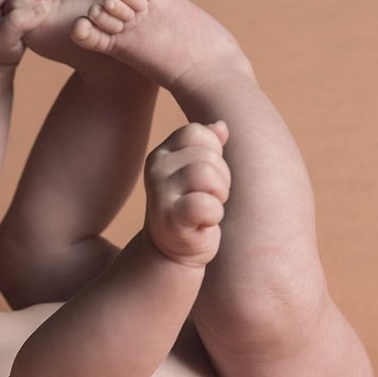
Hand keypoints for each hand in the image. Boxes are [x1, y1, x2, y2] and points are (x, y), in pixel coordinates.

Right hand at [144, 121, 230, 267]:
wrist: (171, 251)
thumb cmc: (190, 208)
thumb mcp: (197, 172)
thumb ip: (208, 146)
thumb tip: (221, 125)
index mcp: (163, 153)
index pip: (198, 133)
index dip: (214, 153)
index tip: (207, 177)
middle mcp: (156, 168)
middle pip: (207, 155)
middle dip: (221, 178)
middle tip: (208, 198)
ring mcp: (160, 193)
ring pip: (208, 175)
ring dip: (219, 195)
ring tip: (207, 210)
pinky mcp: (171, 218)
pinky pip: (205, 204)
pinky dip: (213, 214)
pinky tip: (204, 223)